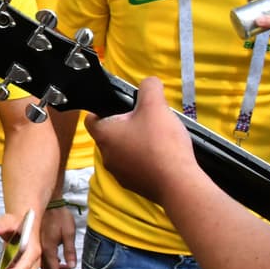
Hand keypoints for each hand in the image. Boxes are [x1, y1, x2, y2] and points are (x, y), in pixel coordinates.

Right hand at [38, 205, 76, 268]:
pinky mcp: (36, 243)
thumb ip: (70, 251)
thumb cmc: (60, 217)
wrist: (50, 204)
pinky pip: (41, 259)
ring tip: (64, 268)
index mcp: (48, 248)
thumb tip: (72, 266)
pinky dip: (49, 263)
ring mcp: (37, 246)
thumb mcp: (69, 233)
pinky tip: (57, 260)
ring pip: (42, 266)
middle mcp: (40, 250)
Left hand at [87, 76, 194, 203]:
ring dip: (136, 145)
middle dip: (126, 126)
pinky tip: (163, 157)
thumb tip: (148, 82)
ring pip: (123, 152)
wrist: (178, 183)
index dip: (103, 110)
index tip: (121, 107)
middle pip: (110, 135)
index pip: (91, 119)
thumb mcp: (156, 106)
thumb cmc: (161, 142)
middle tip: (146, 121)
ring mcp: (119, 174)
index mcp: (104, 135)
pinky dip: (146, 161)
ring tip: (158, 139)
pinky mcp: (134, 186)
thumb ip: (149, 88)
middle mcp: (106, 156)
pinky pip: (136, 168)